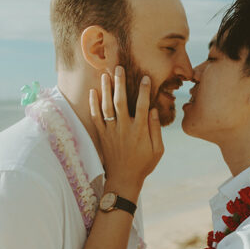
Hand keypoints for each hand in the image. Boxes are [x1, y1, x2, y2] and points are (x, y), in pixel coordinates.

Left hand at [89, 66, 163, 200]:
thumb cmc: (143, 165)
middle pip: (121, 101)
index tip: (146, 78)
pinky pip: (95, 118)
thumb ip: (155, 130)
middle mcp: (124, 128)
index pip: (142, 105)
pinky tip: (92, 92)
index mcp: (139, 131)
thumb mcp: (157, 150)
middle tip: (119, 68)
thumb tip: (152, 110)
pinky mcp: (102, 136)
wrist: (123, 180)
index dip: (144, 91)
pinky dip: (93, 105)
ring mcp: (111, 132)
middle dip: (120, 84)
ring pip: (106, 107)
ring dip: (105, 90)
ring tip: (105, 75)